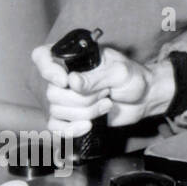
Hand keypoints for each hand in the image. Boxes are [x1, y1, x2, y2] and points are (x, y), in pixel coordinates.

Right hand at [31, 45, 172, 133]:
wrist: (145, 99)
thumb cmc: (133, 78)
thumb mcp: (119, 72)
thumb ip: (96, 77)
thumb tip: (71, 81)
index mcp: (74, 58)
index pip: (42, 56)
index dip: (47, 69)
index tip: (65, 81)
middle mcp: (64, 77)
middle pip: (52, 92)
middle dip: (83, 98)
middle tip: (106, 92)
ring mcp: (65, 98)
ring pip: (56, 110)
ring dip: (86, 112)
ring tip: (107, 103)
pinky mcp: (70, 117)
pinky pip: (55, 127)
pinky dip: (70, 129)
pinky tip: (88, 126)